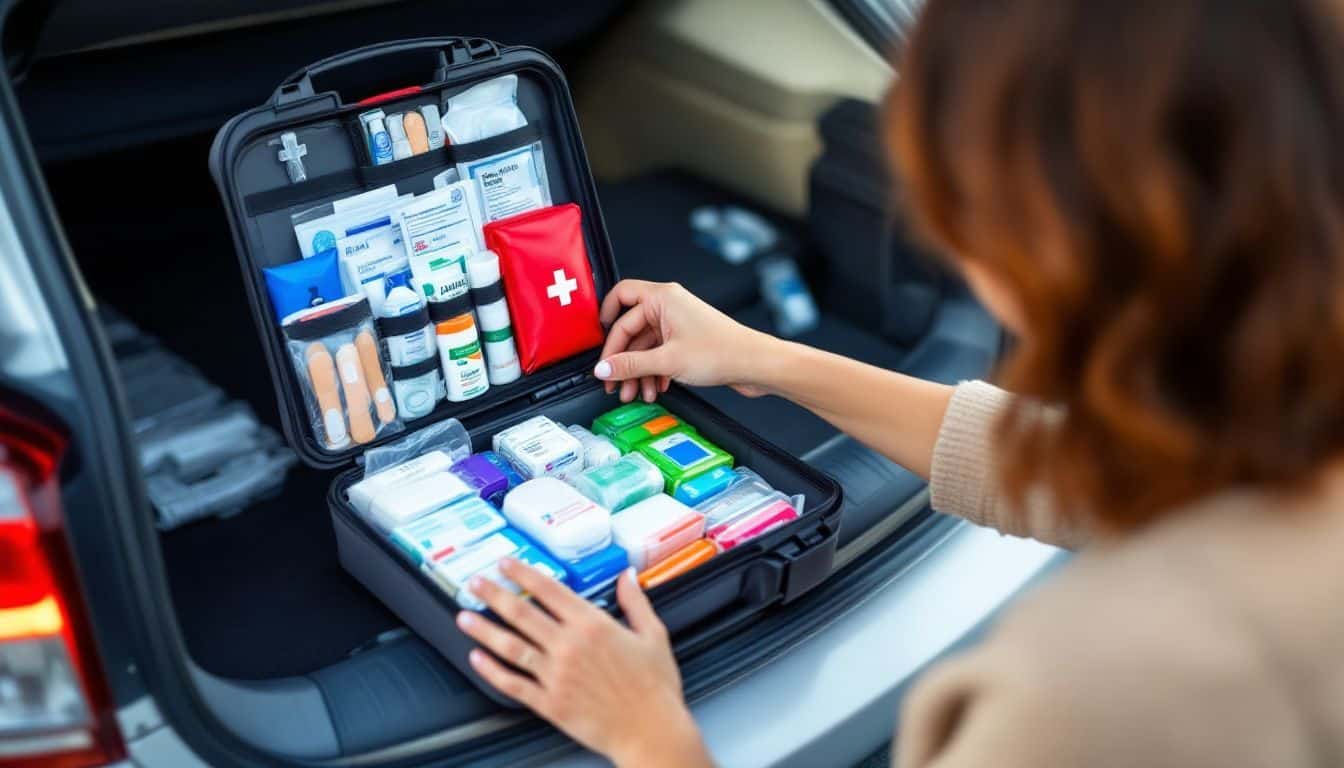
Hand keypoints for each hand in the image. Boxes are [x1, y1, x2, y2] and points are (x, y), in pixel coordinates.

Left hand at [456, 560, 712, 767]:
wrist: (651, 731)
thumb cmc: (654, 688)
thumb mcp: (653, 635)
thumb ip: (635, 602)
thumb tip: (625, 576)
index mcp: (592, 625)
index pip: (549, 590)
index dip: (523, 574)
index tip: (506, 565)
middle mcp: (569, 646)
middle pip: (522, 613)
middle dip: (494, 595)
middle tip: (475, 583)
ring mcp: (556, 675)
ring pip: (510, 646)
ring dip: (483, 629)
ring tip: (464, 617)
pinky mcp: (549, 703)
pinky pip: (513, 684)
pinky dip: (491, 671)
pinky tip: (477, 659)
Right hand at [595, 279, 776, 401]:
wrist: (755, 365)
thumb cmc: (722, 352)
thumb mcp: (668, 361)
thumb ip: (631, 365)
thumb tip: (603, 368)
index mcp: (663, 298)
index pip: (621, 309)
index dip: (608, 336)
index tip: (602, 358)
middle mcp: (669, 306)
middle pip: (631, 330)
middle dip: (623, 360)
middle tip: (614, 383)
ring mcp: (678, 323)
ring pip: (645, 346)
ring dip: (638, 371)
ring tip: (635, 393)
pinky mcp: (686, 340)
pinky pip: (659, 353)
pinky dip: (653, 372)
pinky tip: (655, 389)